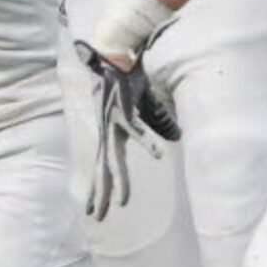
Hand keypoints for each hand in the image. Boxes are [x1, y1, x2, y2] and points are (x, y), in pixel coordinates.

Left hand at [74, 40, 179, 221]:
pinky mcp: (124, 106)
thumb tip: (174, 139)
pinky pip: (137, 128)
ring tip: (123, 203)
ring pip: (115, 156)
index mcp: (109, 132)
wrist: (116, 48)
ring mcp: (113, 120)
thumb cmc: (129, 76)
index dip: (97, 188)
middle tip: (96, 218)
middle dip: (100, 193)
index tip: (92, 210)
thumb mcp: (145, 105)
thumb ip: (158, 122)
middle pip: (102, 168)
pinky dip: (147, 141)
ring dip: (120, 180)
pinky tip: (157, 156)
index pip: (101, 166)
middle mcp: (107, 130)